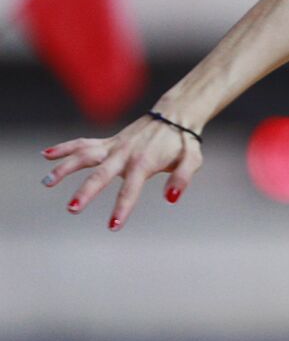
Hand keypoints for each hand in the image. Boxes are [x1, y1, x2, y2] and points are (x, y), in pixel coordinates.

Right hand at [40, 114, 202, 230]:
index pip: (131, 189)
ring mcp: (114, 146)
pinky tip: (45, 154)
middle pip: (102, 174)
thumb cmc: (184, 142)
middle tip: (72, 208)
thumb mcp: (192, 160)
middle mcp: (125, 154)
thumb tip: (171, 198)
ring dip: (65, 167)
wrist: (176, 115)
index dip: (122, 207)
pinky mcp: (108, 142)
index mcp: (144, 162)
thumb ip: (182, 178)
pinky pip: (84, 144)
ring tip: (46, 183)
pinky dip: (65, 147)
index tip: (112, 226)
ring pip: (85, 156)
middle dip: (86, 191)